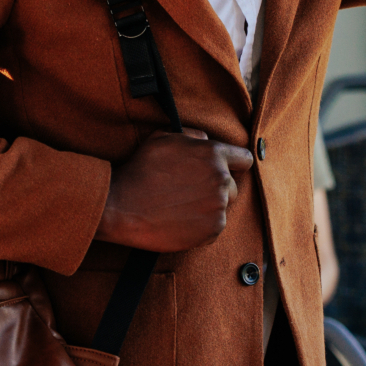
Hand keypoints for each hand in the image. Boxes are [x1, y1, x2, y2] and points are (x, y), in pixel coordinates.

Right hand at [96, 129, 253, 252]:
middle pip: (232, 186)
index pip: (244, 159)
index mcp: (213, 154)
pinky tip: (180, 220)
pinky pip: (214, 226)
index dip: (235, 164)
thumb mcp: (162, 138)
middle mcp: (221, 179)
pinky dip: (201, 226)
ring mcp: (218, 206)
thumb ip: (191, 136)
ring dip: (207, 207)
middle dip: (215, 188)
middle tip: (189, 193)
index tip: (228, 170)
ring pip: (222, 207)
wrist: (122, 206)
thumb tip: (205, 140)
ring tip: (181, 207)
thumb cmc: (139, 170)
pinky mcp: (212, 230)